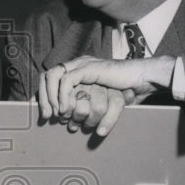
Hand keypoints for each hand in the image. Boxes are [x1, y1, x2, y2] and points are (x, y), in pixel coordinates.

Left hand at [39, 55, 175, 135]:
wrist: (140, 80)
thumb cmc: (124, 91)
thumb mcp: (97, 100)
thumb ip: (82, 105)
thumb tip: (66, 120)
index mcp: (78, 70)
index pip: (50, 78)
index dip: (43, 96)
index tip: (46, 116)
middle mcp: (78, 64)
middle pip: (47, 75)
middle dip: (43, 98)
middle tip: (46, 117)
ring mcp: (83, 63)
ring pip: (53, 75)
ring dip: (50, 96)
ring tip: (57, 113)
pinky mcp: (89, 67)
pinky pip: (67, 79)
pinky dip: (62, 94)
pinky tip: (65, 108)